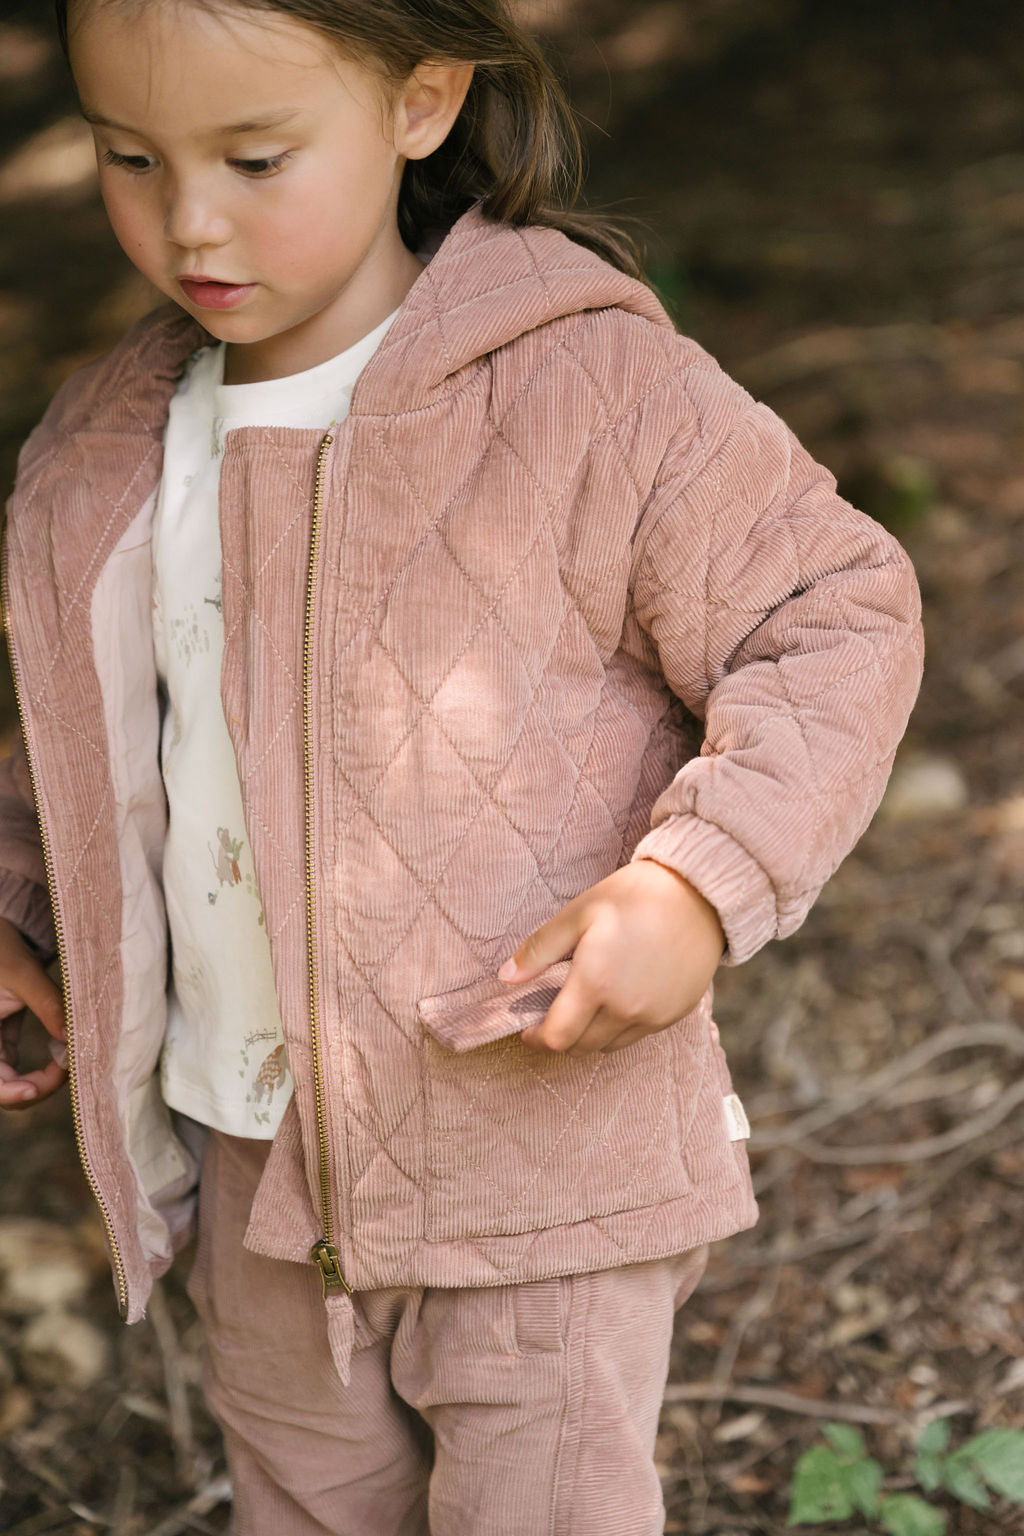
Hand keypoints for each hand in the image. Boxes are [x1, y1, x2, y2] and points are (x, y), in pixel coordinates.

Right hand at [0, 917, 66, 1109]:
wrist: (0, 929)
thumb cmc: (0, 946)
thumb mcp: (23, 973)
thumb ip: (49, 1005)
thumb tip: (73, 1039)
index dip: (12, 1094)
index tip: (38, 1087)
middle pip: (5, 1089)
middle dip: (36, 1088)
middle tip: (67, 1069)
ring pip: (14, 1081)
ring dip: (42, 1080)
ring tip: (68, 1061)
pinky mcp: (4, 1037)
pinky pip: (20, 1066)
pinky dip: (43, 1066)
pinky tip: (63, 1052)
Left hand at [498, 860, 724, 1055]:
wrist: (700, 894)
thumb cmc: (635, 896)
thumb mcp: (579, 912)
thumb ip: (539, 949)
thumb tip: (506, 977)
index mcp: (596, 983)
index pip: (556, 1037)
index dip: (536, 1038)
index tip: (528, 1027)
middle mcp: (625, 1009)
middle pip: (581, 1047)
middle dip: (560, 1036)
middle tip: (554, 1012)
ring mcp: (653, 1016)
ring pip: (609, 1046)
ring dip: (589, 1034)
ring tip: (586, 1004)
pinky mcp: (674, 1014)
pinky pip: (637, 1035)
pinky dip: (619, 1027)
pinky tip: (618, 998)